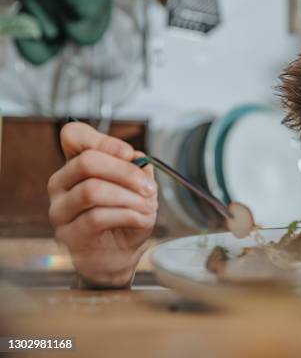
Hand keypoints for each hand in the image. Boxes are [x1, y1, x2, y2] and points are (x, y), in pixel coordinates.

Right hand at [48, 122, 157, 287]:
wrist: (119, 256)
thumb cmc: (125, 217)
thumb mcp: (137, 188)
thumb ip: (137, 169)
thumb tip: (139, 159)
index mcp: (76, 165)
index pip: (73, 135)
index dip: (104, 141)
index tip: (130, 154)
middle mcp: (61, 184)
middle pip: (86, 162)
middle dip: (125, 172)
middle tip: (149, 187)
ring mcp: (60, 210)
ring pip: (92, 190)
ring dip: (129, 197)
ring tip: (148, 206)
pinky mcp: (68, 235)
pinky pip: (98, 217)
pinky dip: (127, 215)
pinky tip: (140, 219)